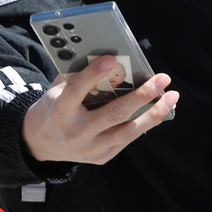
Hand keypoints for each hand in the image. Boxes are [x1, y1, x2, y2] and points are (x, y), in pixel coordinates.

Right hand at [22, 54, 178, 164]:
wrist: (40, 143)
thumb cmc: (55, 107)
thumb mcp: (58, 89)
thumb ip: (79, 73)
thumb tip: (110, 55)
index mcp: (60, 111)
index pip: (76, 91)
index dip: (93, 74)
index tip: (111, 58)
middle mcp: (76, 133)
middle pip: (113, 113)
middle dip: (142, 95)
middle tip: (162, 78)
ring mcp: (90, 148)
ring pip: (128, 131)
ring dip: (154, 113)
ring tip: (172, 97)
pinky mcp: (101, 157)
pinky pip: (128, 139)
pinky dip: (147, 123)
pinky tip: (161, 110)